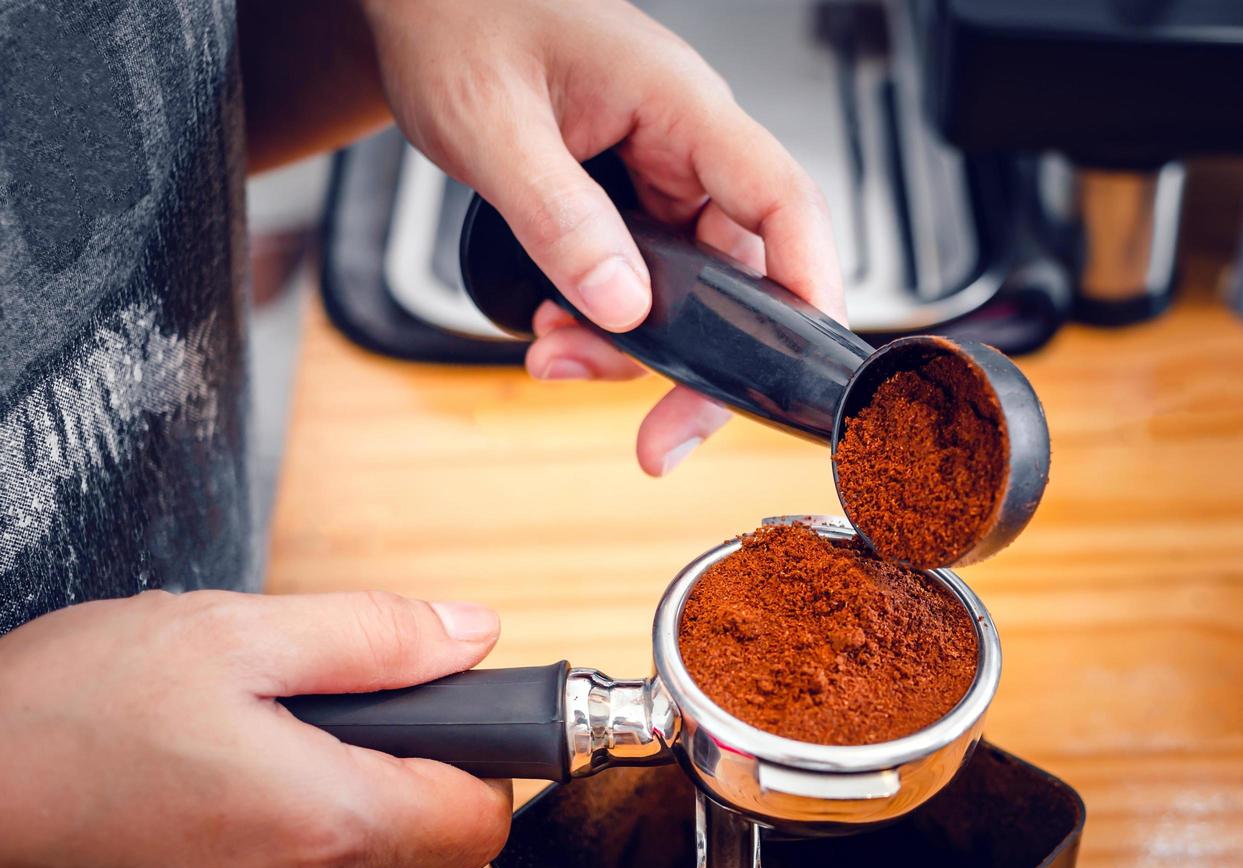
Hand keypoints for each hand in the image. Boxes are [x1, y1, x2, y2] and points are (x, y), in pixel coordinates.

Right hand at [0, 590, 509, 867]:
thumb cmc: (56, 720)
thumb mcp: (230, 635)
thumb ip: (371, 635)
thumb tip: (470, 634)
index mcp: (327, 823)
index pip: (480, 821)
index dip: (480, 759)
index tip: (450, 717)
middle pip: (401, 830)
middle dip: (369, 760)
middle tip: (286, 701)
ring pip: (327, 851)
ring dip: (299, 789)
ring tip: (212, 736)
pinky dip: (242, 826)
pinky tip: (177, 780)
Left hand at [359, 0, 845, 474]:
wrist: (422, 1)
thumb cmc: (457, 21)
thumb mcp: (491, 127)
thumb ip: (557, 217)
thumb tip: (624, 304)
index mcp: (678, 105)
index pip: (782, 198)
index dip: (810, 284)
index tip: (803, 363)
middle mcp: (687, 143)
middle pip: (741, 272)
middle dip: (701, 363)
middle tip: (661, 438)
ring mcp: (662, 171)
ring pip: (689, 288)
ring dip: (630, 345)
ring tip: (555, 355)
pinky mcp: (632, 196)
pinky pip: (645, 276)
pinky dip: (605, 317)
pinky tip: (555, 326)